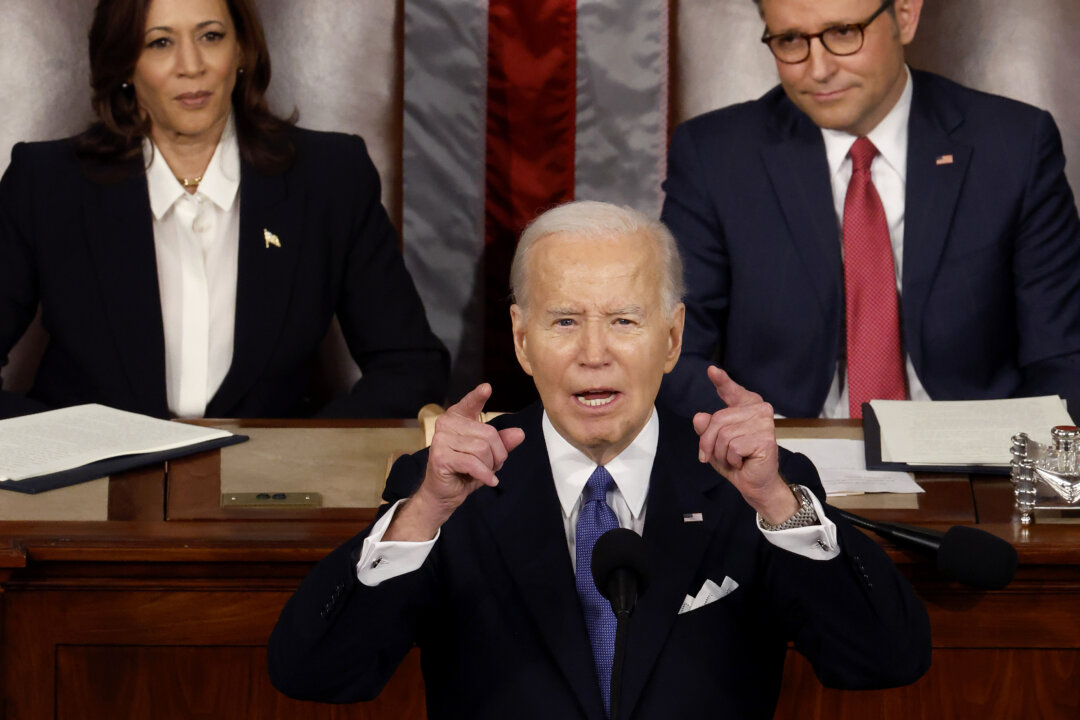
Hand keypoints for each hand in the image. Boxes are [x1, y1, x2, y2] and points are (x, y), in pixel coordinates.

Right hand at [385, 383, 524, 540]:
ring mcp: (440, 440)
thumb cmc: (464, 472)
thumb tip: (519, 433)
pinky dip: (485, 474)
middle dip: (497, 454)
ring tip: (484, 472)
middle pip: (488, 433)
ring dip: (489, 466)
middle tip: (492, 466)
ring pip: (482, 449)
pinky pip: (473, 463)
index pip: (469, 404)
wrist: (443, 494)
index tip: (487, 389)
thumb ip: (502, 443)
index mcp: (457, 419)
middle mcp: (446, 424)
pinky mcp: (440, 457)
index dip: (478, 396)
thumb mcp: (488, 456)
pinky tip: (489, 480)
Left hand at [691, 366, 796, 524]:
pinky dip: (731, 459)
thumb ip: (706, 428)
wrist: (754, 484)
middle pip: (717, 420)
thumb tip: (700, 417)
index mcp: (747, 406)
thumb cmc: (736, 461)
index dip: (722, 381)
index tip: (712, 370)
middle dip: (709, 442)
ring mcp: (763, 423)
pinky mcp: (765, 439)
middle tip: (715, 456)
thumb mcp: (714, 443)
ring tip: (733, 459)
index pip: (731, 391)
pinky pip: (733, 447)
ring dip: (721, 453)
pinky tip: (743, 462)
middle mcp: (758, 410)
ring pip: (723, 435)